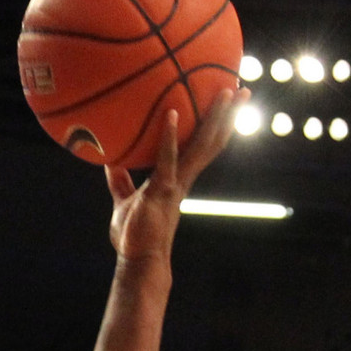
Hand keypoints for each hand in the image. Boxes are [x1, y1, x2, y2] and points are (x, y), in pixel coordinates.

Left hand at [107, 87, 244, 265]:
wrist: (138, 260)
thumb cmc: (133, 234)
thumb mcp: (123, 200)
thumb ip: (119, 179)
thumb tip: (109, 159)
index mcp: (178, 178)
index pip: (200, 147)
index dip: (213, 127)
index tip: (224, 105)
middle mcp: (183, 178)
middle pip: (211, 141)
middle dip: (228, 116)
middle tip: (242, 89)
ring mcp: (175, 184)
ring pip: (201, 146)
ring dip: (214, 118)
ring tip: (227, 92)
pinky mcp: (162, 191)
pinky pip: (166, 159)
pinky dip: (168, 136)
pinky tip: (171, 114)